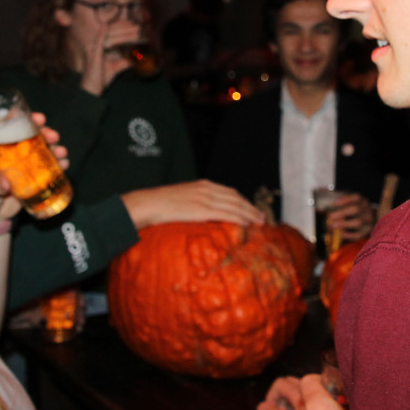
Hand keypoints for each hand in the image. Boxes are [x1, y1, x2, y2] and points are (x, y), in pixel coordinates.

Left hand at [0, 112, 66, 220]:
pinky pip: (49, 168)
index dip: (27, 120)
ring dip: (55, 149)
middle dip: (46, 133)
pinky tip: (65, 164)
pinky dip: (59, 165)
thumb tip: (4, 183)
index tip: (39, 119)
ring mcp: (26, 165)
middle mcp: (15, 153)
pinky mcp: (35, 179)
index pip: (14, 128)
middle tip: (54, 136)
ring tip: (62, 152)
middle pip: (33, 137)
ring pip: (44, 151)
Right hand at [80, 16, 142, 95]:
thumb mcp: (115, 68)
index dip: (122, 26)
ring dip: (124, 31)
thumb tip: (133, 60)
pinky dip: (112, 34)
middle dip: (125, 27)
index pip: (111, 31)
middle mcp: (97, 44)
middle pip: (112, 30)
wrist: (92, 88)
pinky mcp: (94, 52)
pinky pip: (104, 40)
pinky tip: (119, 31)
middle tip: (138, 26)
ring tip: (136, 30)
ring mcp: (95, 47)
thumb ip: (123, 63)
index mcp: (101, 46)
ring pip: (110, 33)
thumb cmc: (100, 78)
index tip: (133, 25)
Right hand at [121, 179, 264, 228]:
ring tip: (259, 223)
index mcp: (203, 185)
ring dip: (250, 214)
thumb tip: (201, 214)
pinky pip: (226, 213)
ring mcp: (205, 198)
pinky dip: (239, 218)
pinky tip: (246, 224)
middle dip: (251, 207)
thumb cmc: (160, 204)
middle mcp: (207, 189)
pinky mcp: (201, 209)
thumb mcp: (182, 199)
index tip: (252, 209)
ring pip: (235, 205)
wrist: (147, 203)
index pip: (230, 192)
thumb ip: (194, 203)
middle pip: (236, 197)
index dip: (244, 201)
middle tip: (262, 218)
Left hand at [327, 193, 375, 241]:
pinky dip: (349, 235)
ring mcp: (370, 220)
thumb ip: (341, 204)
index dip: (344, 200)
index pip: (356, 198)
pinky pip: (359, 234)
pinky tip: (341, 234)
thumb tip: (328, 206)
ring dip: (344, 224)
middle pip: (356, 209)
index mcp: (363, 201)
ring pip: (358, 222)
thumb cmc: (357, 211)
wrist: (371, 220)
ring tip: (333, 225)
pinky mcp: (369, 231)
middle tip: (331, 216)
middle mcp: (368, 209)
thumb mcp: (351, 204)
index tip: (332, 204)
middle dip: (342, 213)